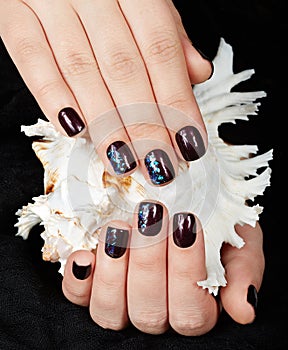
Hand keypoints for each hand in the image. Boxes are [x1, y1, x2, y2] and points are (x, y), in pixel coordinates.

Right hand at [0, 0, 212, 185]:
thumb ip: (170, 35)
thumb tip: (198, 73)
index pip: (162, 51)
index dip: (176, 102)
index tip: (188, 143)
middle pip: (124, 68)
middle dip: (144, 124)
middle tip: (157, 165)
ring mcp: (51, 2)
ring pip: (82, 71)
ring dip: (105, 123)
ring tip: (123, 161)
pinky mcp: (15, 13)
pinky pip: (32, 60)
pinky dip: (53, 97)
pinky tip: (74, 130)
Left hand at [62, 201, 263, 335]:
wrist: (187, 201)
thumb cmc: (216, 222)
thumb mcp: (239, 238)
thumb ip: (244, 272)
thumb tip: (243, 309)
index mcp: (196, 305)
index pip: (191, 311)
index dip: (186, 271)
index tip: (186, 223)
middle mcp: (157, 310)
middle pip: (149, 312)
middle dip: (148, 262)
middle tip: (151, 214)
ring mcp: (122, 300)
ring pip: (111, 311)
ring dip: (113, 270)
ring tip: (119, 228)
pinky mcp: (92, 285)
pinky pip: (79, 297)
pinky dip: (79, 280)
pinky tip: (85, 254)